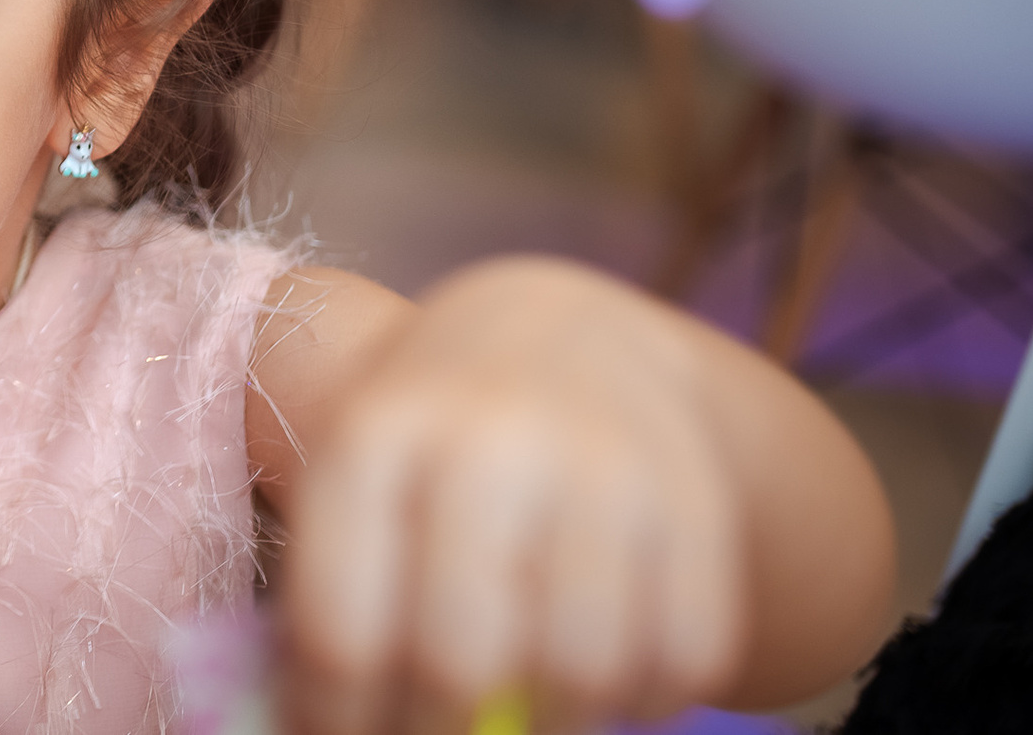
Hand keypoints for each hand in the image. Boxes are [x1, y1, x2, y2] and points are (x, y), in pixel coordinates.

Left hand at [278, 260, 746, 733]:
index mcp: (375, 438)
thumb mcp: (355, 485)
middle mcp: (488, 441)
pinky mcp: (697, 496)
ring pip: (580, 672)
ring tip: (524, 709)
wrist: (559, 336)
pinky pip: (686, 656)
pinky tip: (608, 681)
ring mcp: (602, 463)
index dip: (340, 722)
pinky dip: (646, 700)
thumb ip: (335, 608)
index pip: (341, 629)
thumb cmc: (429, 445)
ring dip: (549, 725)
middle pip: (459, 662)